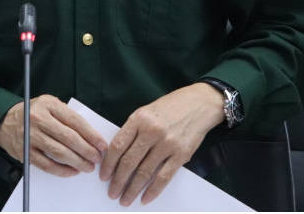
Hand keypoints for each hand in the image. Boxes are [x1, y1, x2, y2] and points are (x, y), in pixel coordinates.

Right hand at [0, 94, 107, 176]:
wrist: (4, 121)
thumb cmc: (33, 113)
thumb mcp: (49, 105)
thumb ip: (67, 116)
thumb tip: (91, 137)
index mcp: (48, 104)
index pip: (75, 121)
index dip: (92, 135)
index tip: (102, 145)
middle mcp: (38, 118)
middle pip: (69, 138)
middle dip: (87, 150)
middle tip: (97, 158)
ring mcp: (30, 136)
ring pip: (60, 152)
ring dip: (77, 162)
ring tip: (88, 167)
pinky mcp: (25, 152)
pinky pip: (48, 164)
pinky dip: (63, 170)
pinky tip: (72, 171)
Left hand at [99, 83, 224, 205]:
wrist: (199, 103)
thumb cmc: (170, 107)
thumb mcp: (146, 112)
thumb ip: (133, 130)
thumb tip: (118, 154)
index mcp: (139, 119)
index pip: (118, 145)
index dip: (108, 164)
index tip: (103, 176)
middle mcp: (151, 131)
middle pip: (129, 161)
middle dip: (118, 181)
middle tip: (112, 193)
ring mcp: (167, 144)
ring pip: (144, 172)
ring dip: (132, 189)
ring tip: (125, 199)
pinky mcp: (181, 154)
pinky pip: (164, 177)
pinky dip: (153, 190)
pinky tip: (145, 198)